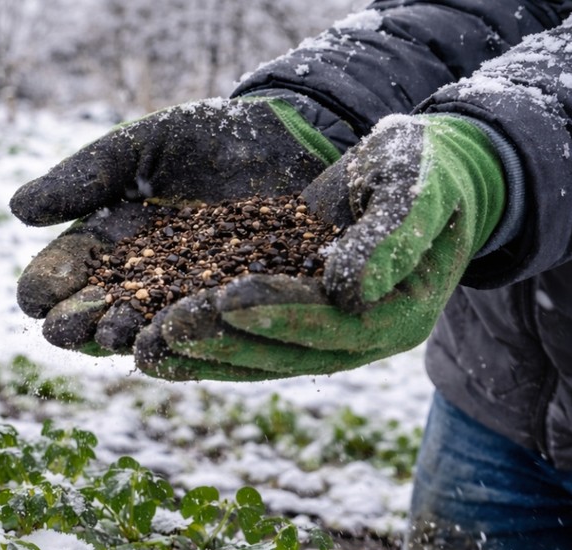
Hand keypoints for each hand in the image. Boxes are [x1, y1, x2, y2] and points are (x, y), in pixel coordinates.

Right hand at [11, 98, 340, 353]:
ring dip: (123, 336)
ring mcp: (183, 299)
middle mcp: (136, 280)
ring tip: (112, 334)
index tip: (33, 297)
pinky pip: (203, 330)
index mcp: (104, 242)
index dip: (43, 286)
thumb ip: (85, 177)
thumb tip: (16, 208)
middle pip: (92, 312)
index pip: (61, 273)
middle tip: (64, 328)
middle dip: (76, 323)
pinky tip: (172, 337)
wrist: (292, 140)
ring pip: (142, 328)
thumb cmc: (207, 137)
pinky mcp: (231, 310)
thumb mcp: (139, 147)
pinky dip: (185, 336)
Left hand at [136, 115, 506, 380]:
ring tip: (143, 348)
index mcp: (398, 315)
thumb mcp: (416, 189)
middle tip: (165, 329)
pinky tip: (148, 336)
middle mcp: (357, 341)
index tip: (227, 300)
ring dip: (197, 354)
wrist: (422, 173)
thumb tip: (349, 292)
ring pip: (252, 356)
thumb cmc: (427, 171)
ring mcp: (320, 339)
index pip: (330, 321)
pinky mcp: (288, 322)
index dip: (278, 312)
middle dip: (221, 340)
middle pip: (281, 350)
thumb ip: (390, 237)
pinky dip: (197, 342)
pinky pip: (238, 339)